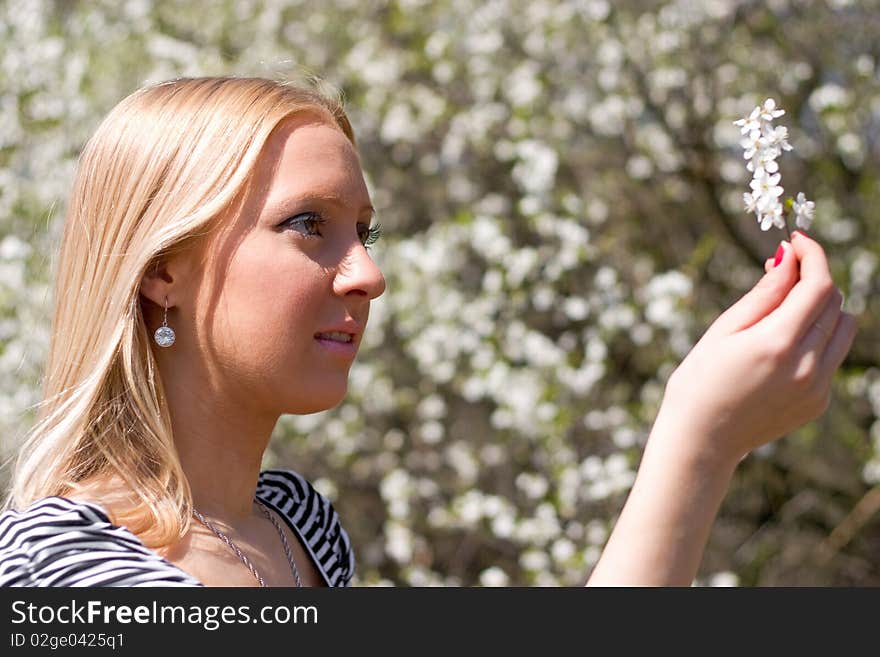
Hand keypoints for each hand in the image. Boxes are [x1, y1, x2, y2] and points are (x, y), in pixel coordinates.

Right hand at [655, 231, 856, 464]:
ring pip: (844, 328)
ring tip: (785, 311)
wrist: (702, 440)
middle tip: (780, 273)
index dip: (812, 255)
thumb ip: (764, 294)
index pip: (818, 285)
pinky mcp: (819, 402)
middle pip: (833, 303)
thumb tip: (788, 258)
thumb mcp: (724, 330)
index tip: (796, 241)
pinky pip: (833, 357)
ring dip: (822, 309)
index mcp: (777, 343)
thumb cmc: (700, 380)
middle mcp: (806, 366)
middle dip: (812, 279)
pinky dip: (817, 339)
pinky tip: (781, 347)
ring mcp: (817, 388)